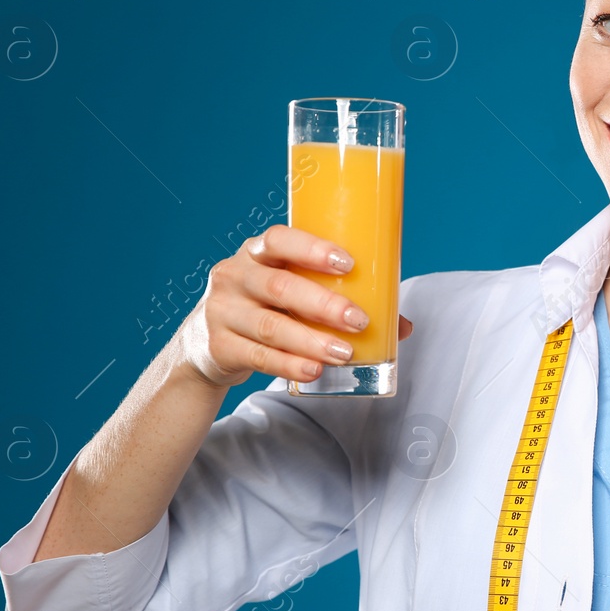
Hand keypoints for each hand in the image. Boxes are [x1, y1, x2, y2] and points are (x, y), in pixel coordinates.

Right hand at [178, 224, 413, 388]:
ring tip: (344, 354)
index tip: (348, 263)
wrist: (206, 343)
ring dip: (311, 340)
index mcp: (258, 252)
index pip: (280, 239)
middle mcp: (235, 275)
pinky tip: (314, 371)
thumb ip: (340, 300)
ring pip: (271, 325)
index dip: (313, 248)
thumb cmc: (268, 307)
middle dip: (324, 304)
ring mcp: (223, 310)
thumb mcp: (294, 293)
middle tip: (359, 321)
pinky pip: (257, 356)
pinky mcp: (219, 346)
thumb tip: (402, 326)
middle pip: (280, 286)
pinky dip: (288, 364)